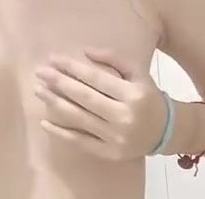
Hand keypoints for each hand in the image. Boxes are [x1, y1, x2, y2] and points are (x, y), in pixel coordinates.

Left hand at [34, 46, 167, 161]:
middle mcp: (124, 117)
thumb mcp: (137, 72)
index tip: (52, 58)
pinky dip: (61, 133)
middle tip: (39, 72)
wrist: (166, 131)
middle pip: (84, 98)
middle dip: (58, 83)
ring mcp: (116, 138)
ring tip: (38, 90)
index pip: (96, 78)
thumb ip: (113, 58)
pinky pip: (80, 142)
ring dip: (55, 103)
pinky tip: (45, 121)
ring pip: (79, 119)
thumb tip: (85, 51)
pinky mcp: (109, 153)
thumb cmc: (147, 96)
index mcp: (132, 94)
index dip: (72, 67)